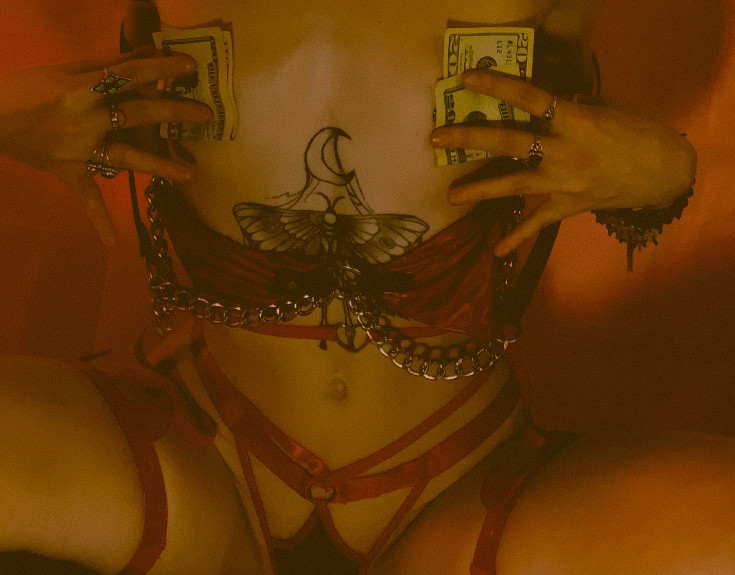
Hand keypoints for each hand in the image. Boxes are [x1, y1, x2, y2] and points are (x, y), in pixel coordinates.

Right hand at [0, 50, 211, 246]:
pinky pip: (86, 197)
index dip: (160, 69)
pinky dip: (97, 219)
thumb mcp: (69, 70)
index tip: (188, 67)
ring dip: (157, 164)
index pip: (128, 74)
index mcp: (81, 87)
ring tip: (188, 172)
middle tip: (205, 114)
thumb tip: (150, 52)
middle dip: (172, 112)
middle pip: (135, 114)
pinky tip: (113, 242)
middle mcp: (83, 118)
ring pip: (124, 157)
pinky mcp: (68, 171)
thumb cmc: (29, 87)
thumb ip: (110, 66)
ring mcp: (78, 149)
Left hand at [431, 69, 696, 256]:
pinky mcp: (568, 206)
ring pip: (514, 184)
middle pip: (510, 140)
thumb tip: (539, 110)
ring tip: (451, 195)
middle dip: (472, 138)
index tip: (468, 79)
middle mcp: (564, 150)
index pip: (530, 97)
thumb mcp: (605, 111)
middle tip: (438, 138)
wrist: (665, 173)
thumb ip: (569, 111)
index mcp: (575, 120)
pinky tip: (497, 252)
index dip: (498, 86)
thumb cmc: (638, 134)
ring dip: (481, 189)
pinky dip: (518, 237)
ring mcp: (564, 181)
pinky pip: (538, 222)